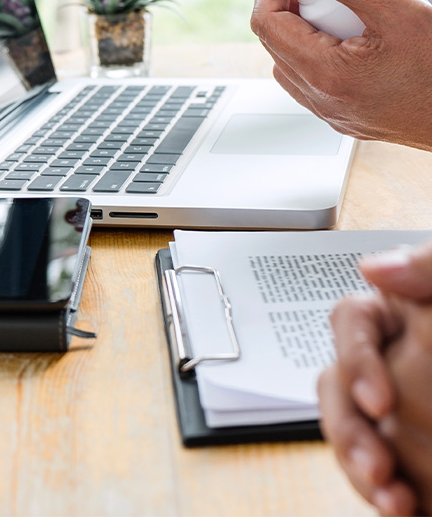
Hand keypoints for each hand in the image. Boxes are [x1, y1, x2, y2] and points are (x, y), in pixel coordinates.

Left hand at [251, 0, 431, 149]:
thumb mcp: (396, 12)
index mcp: (324, 75)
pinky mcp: (346, 118)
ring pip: (290, 66)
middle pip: (275, 43)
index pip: (267, 24)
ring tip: (329, 5)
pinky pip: (312, 83)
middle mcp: (321, 100)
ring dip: (299, 30)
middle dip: (285, 3)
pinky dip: (315, 54)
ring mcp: (332, 113)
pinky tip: (344, 36)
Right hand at [318, 240, 431, 515]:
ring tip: (392, 501)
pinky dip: (384, 492)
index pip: (350, 322)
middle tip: (378, 466)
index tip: (380, 401)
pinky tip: (404, 507)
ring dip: (360, 467)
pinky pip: (377, 468)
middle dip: (349, 431)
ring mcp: (396, 405)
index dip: (355, 359)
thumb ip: (430, 268)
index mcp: (397, 311)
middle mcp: (388, 356)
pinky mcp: (408, 447)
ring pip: (351, 430)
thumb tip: (374, 268)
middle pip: (338, 385)